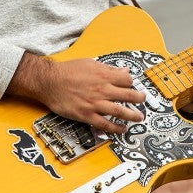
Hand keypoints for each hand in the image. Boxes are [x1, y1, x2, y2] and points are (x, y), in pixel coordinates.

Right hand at [7, 53, 145, 133]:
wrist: (50, 81)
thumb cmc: (68, 71)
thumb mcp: (90, 63)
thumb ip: (108, 69)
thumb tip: (123, 71)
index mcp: (104, 75)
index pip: (126, 80)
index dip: (132, 83)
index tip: (133, 86)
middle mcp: (102, 89)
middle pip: (128, 95)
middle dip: (139, 99)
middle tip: (143, 101)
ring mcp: (95, 103)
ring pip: (120, 111)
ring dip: (132, 115)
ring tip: (139, 118)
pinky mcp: (87, 115)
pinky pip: (105, 124)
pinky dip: (115, 128)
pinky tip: (122, 129)